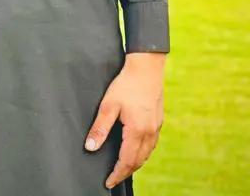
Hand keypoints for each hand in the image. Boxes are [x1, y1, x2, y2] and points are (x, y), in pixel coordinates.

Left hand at [85, 52, 164, 188]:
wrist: (147, 67)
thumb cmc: (126, 84)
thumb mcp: (108, 105)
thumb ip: (100, 128)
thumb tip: (91, 147)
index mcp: (137, 131)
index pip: (127, 161)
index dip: (117, 174)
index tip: (108, 182)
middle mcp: (149, 132)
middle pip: (138, 161)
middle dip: (126, 172)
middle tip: (114, 178)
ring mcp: (156, 127)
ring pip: (147, 154)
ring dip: (135, 163)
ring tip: (123, 169)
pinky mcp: (158, 121)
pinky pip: (152, 144)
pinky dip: (143, 153)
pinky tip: (137, 151)